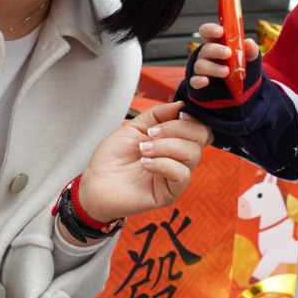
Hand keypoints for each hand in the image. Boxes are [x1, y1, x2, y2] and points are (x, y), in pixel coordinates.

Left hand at [74, 102, 212, 225]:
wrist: (96, 181)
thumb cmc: (113, 156)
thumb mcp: (134, 126)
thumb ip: (158, 114)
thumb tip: (181, 104)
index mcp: (174, 140)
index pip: (200, 126)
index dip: (193, 117)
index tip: (177, 113)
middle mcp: (179, 157)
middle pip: (201, 136)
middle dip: (177, 128)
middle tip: (151, 133)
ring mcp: (175, 175)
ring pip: (192, 154)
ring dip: (166, 146)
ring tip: (143, 149)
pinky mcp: (169, 193)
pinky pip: (181, 175)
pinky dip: (164, 164)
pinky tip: (146, 164)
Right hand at [187, 22, 260, 90]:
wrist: (239, 85)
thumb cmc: (239, 64)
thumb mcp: (249, 55)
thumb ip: (250, 48)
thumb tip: (249, 42)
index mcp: (216, 43)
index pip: (206, 32)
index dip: (211, 29)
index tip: (221, 31)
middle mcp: (206, 54)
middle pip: (206, 49)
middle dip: (216, 50)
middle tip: (228, 53)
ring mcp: (201, 68)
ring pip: (201, 65)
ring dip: (213, 68)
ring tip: (226, 71)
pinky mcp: (199, 82)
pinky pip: (194, 81)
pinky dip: (199, 81)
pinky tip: (206, 81)